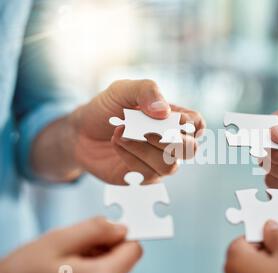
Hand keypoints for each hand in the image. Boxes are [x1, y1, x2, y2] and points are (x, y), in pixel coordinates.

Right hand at [0, 218, 141, 272]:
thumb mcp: (55, 241)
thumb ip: (94, 229)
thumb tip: (119, 225)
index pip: (134, 249)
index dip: (120, 234)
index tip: (106, 230)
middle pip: (123, 260)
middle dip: (104, 247)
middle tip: (75, 246)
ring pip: (112, 271)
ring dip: (95, 260)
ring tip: (65, 262)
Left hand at [70, 79, 204, 184]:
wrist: (81, 133)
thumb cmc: (106, 109)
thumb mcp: (122, 90)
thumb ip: (145, 91)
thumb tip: (165, 112)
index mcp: (173, 119)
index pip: (196, 124)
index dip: (189, 124)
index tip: (169, 118)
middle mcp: (171, 142)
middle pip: (190, 149)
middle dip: (167, 139)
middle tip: (142, 128)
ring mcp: (159, 162)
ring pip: (170, 165)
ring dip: (144, 148)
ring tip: (120, 133)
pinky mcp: (144, 177)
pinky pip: (148, 173)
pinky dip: (130, 156)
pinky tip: (117, 143)